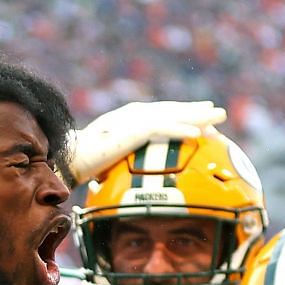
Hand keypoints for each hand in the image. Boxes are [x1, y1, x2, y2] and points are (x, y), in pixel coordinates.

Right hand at [65, 100, 227, 184]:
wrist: (68, 158)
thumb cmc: (83, 161)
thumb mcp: (109, 157)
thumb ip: (124, 157)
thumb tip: (130, 175)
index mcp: (128, 118)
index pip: (160, 113)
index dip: (180, 114)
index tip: (198, 116)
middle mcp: (133, 113)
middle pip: (171, 110)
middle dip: (194, 110)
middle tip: (216, 112)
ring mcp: (133, 120)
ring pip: (172, 116)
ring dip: (196, 116)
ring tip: (217, 118)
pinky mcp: (132, 130)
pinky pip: (163, 129)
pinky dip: (181, 130)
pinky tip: (198, 134)